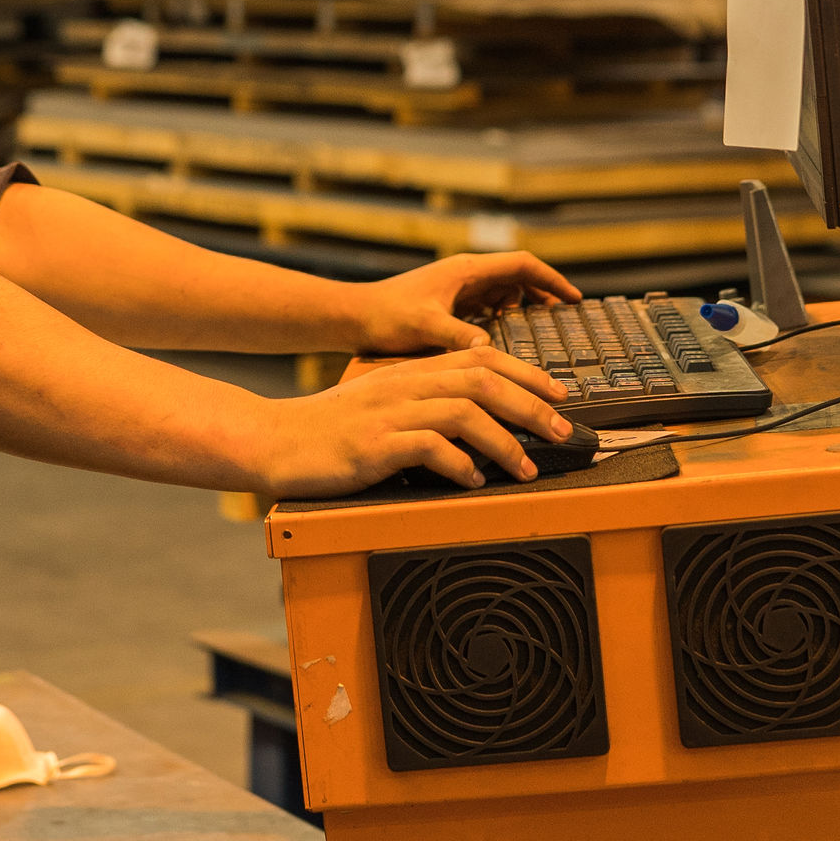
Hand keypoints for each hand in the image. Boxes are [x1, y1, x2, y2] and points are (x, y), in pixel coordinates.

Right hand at [247, 348, 578, 499]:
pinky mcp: (374, 444)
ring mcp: (389, 413)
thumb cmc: (331, 430)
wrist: (275, 440)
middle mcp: (405, 384)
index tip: (560, 395)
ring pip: (464, 412)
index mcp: (411, 371)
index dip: (527, 373)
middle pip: (483, 380)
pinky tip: (474, 482)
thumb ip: (426, 403)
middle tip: (564, 431)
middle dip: (532, 406)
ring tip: (527, 467)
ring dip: (506, 441)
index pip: (481, 358)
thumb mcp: (383, 404)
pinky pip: (428, 448)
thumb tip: (480, 420)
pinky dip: (460, 465)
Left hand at [335, 252, 582, 354]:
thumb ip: (458, 336)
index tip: (574, 300)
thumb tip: (489, 349)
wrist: (353, 317)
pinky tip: (505, 338)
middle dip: (543, 294)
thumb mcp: (425, 326)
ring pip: (502, 291)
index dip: (552, 280)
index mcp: (466, 271)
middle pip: (517, 277)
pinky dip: (503, 317)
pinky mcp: (448, 304)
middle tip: (563, 319)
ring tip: (539, 330)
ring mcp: (457, 288)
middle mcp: (465, 274)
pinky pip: (486, 305)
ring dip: (523, 306)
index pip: (522, 266)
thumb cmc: (386, 317)